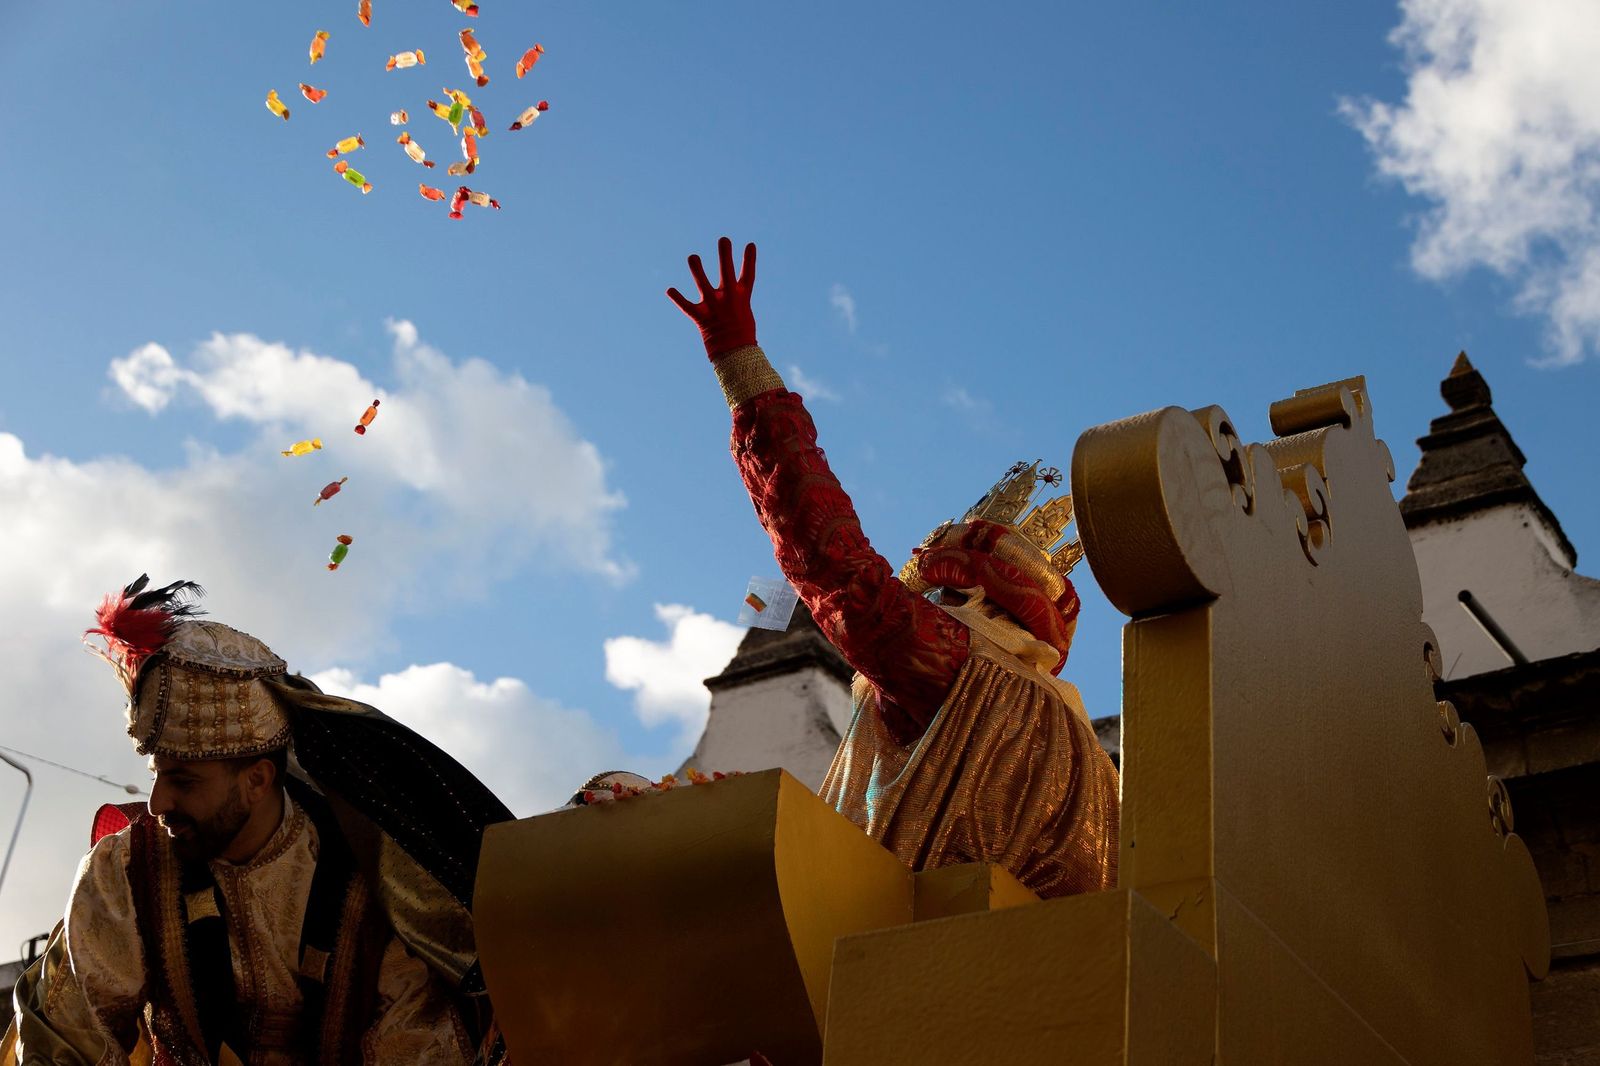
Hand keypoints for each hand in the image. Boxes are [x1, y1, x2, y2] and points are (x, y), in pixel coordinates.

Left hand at [667, 237, 756, 359]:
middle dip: (725, 255)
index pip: (748, 275)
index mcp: (741, 298)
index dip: (749, 260)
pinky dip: (678, 298)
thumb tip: (733, 293)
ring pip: (703, 284)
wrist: (734, 354)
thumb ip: (736, 301)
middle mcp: (727, 299)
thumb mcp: (744, 316)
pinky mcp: (701, 317)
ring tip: (693, 256)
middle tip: (723, 239)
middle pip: (726, 272)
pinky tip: (669, 289)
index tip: (749, 244)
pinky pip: (686, 306)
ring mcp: (713, 306)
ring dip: (697, 270)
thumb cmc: (742, 337)